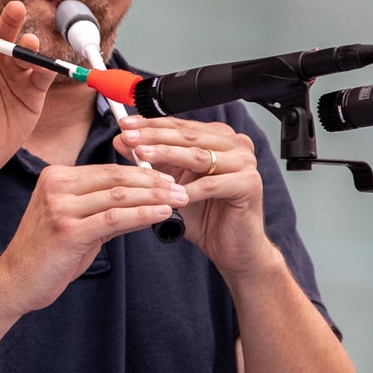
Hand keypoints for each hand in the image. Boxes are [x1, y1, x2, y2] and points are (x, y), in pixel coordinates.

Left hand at [0, 2, 55, 185]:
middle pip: (5, 32)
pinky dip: (46, 68)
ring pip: (25, 52)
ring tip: (27, 44)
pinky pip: (42, 76)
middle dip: (11, 20)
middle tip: (16, 10)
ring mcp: (15, 75)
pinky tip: (43, 66)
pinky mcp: (33, 93)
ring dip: (28, 44)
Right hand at [0, 163, 186, 314]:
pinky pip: (113, 218)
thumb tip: (146, 202)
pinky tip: (162, 214)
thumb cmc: (47, 256)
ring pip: (118, 195)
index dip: (143, 173)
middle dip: (154, 182)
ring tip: (179, 200)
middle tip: (182, 188)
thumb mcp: (78, 225)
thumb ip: (107, 210)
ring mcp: (59, 206)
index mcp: (56, 177)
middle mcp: (56, 186)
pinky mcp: (66, 229)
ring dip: (154, 197)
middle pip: (115, 178)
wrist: (14, 282)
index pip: (108, 170)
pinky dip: (142, 214)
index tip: (170, 179)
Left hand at [114, 116, 271, 277]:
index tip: (125, 125)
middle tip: (129, 136)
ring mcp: (246, 162)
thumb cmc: (204, 216)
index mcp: (218, 138)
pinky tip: (170, 191)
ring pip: (199, 156)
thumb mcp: (171, 183)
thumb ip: (152, 160)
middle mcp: (235, 145)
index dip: (151, 124)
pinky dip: (189, 188)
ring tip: (142, 154)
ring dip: (167, 154)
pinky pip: (213, 184)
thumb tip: (122, 140)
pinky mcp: (250, 184)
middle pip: (188, 136)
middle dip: (154, 136)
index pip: (180, 126)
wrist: (232, 248)